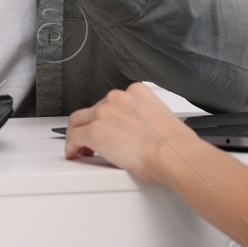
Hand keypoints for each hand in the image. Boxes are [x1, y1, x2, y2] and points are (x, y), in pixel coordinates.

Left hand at [64, 83, 198, 183]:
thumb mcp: (164, 118)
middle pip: (93, 110)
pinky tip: (74, 154)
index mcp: (137, 92)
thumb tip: (146, 131)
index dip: (107, 116)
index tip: (108, 126)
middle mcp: (117, 98)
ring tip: (81, 148)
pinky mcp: (94, 131)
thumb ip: (148, 118)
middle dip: (92, 125)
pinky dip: (71, 147)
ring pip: (79, 121)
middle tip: (93, 141)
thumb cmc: (175, 144)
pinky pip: (73, 137)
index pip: (113, 101)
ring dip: (78, 134)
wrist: (173, 153)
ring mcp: (103, 113)